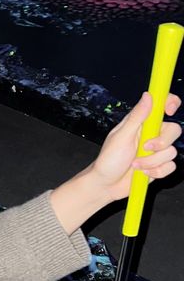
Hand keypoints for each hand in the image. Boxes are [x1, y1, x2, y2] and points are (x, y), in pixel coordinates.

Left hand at [50, 90, 180, 232]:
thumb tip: (148, 95)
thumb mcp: (121, 136)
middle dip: (161, 142)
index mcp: (141, 123)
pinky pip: (170, 167)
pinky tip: (143, 173)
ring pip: (171, 152)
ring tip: (135, 165)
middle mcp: (151, 135)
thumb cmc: (109, 159)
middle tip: (145, 147)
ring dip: (152, 161)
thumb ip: (136, 117)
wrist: (106, 185)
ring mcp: (156, 151)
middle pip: (173, 131)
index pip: (162, 106)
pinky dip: (157, 172)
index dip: (171, 103)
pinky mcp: (159, 166)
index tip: (169, 110)